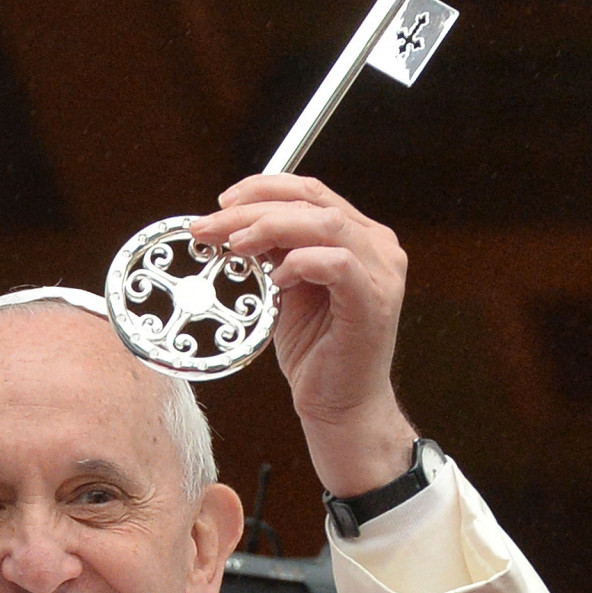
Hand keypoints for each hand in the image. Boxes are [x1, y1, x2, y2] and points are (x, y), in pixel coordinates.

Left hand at [190, 175, 416, 496]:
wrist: (339, 403)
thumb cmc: (314, 348)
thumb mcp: (284, 288)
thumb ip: (272, 252)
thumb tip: (232, 223)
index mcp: (358, 235)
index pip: (310, 191)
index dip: (263, 188)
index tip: (221, 202)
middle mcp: (377, 246)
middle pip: (313, 201)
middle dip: (253, 208)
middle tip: (210, 225)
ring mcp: (381, 273)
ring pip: (326, 224)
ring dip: (271, 228)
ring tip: (235, 246)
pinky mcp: (374, 302)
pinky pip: (339, 264)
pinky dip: (301, 263)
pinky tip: (276, 279)